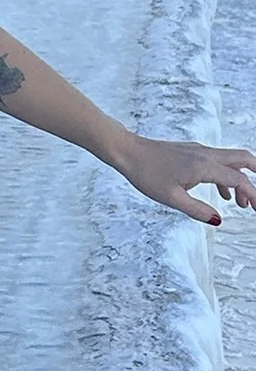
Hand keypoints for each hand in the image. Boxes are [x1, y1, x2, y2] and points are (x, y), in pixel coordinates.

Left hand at [111, 133, 255, 224]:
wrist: (128, 151)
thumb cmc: (146, 174)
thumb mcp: (171, 198)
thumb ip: (197, 210)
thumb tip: (218, 220)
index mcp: (203, 166)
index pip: (238, 179)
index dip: (252, 195)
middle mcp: (205, 154)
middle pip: (243, 159)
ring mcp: (198, 151)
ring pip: (230, 161)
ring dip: (241, 179)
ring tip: (241, 204)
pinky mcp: (191, 152)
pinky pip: (217, 162)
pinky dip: (225, 176)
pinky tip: (222, 194)